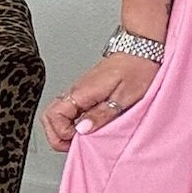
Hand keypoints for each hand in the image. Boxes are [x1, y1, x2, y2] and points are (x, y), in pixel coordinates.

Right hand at [40, 53, 159, 151]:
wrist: (142, 47)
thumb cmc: (138, 68)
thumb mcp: (124, 97)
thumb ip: (102, 114)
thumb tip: (82, 130)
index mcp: (83, 92)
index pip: (54, 117)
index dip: (62, 134)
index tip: (79, 141)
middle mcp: (77, 91)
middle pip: (49, 116)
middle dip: (58, 135)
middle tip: (75, 145)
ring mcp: (80, 90)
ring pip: (58, 114)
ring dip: (65, 129)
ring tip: (82, 138)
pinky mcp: (87, 91)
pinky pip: (70, 110)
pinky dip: (73, 122)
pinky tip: (89, 127)